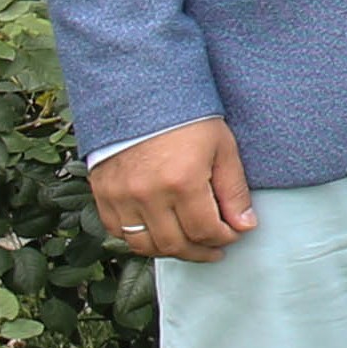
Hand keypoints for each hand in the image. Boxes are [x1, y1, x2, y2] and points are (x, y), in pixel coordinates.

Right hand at [89, 115, 252, 261]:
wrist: (140, 96)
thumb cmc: (187, 119)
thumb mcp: (222, 149)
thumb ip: (234, 191)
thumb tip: (244, 225)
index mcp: (182, 182)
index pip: (205, 231)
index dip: (224, 238)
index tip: (234, 234)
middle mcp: (147, 194)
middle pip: (174, 244)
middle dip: (200, 251)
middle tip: (215, 249)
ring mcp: (120, 196)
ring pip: (143, 245)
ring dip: (169, 251)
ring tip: (189, 245)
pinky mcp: (102, 193)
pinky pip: (117, 232)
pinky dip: (138, 239)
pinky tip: (158, 233)